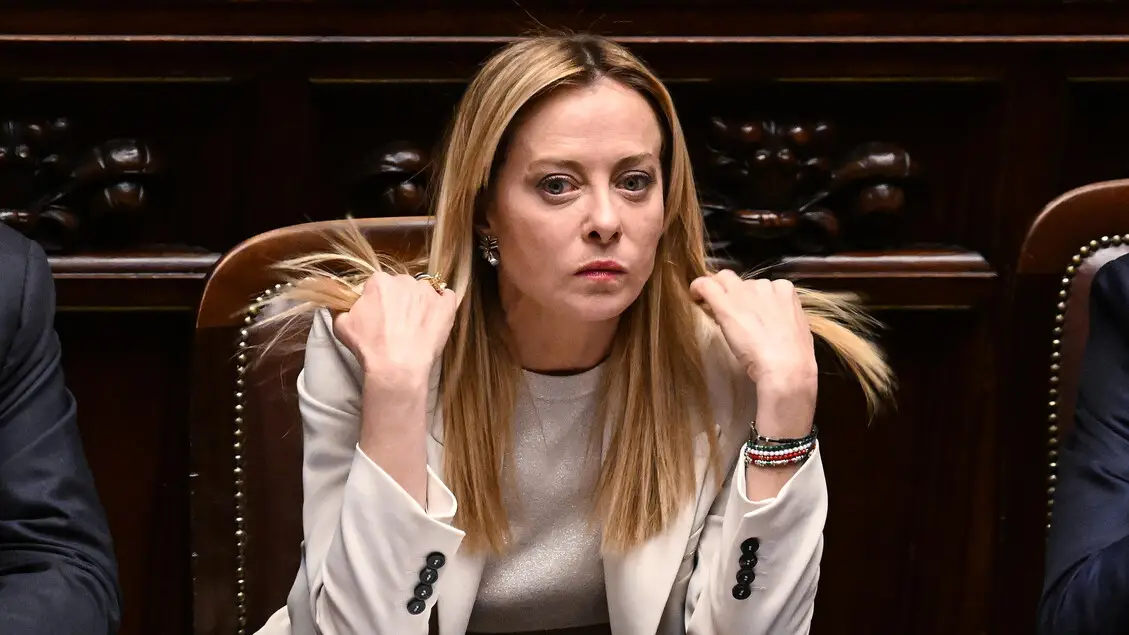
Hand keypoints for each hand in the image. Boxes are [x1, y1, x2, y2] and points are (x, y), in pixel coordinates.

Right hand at [332, 271, 457, 388]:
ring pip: (423, 291)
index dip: (379, 300)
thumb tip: (339, 301)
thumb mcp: (341, 325)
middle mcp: (404, 281)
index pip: (378, 284)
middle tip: (396, 323)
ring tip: (415, 325)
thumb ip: (339, 307)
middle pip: (401, 286)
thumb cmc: (369, 347)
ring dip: (420, 303)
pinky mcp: (446, 305)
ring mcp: (428, 292)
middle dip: (399, 300)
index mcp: (379, 282)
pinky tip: (435, 319)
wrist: (397, 367)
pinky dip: (442, 305)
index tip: (380, 315)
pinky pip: (447, 296)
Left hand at [690, 272, 817, 433]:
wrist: (785, 366)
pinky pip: (705, 285)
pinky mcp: (725, 303)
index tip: (748, 311)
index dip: (752, 298)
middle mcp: (764, 285)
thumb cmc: (793, 356)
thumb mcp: (794, 328)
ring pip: (724, 280)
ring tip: (716, 311)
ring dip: (720, 292)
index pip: (763, 286)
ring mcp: (744, 292)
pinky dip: (698, 288)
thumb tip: (769, 320)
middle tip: (732, 313)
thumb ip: (780, 316)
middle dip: (736, 294)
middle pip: (743, 282)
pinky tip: (695, 296)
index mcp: (785, 290)